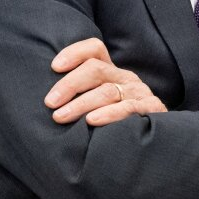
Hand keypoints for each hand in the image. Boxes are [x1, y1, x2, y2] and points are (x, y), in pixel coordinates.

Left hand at [46, 38, 167, 125]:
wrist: (145, 148)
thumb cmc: (109, 128)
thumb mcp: (92, 108)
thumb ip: (76, 97)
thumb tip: (46, 100)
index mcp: (110, 73)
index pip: (95, 49)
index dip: (75, 53)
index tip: (54, 67)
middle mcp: (125, 78)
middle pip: (96, 69)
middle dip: (69, 85)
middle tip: (50, 103)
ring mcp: (139, 93)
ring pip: (107, 91)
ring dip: (81, 104)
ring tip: (60, 117)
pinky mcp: (152, 109)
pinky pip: (129, 108)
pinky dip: (109, 114)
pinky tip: (91, 121)